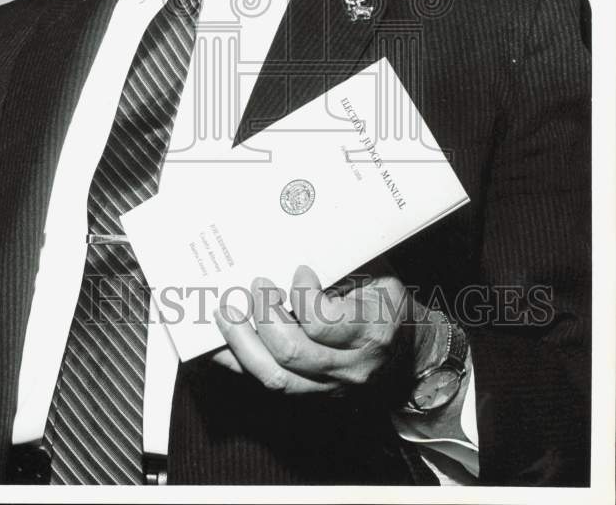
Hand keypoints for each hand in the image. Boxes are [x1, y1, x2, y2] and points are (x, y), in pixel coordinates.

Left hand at [211, 263, 439, 397]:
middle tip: (254, 285)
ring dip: (242, 343)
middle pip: (292, 352)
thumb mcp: (375, 271)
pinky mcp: (313, 393)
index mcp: (372, 329)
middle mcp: (352, 366)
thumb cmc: (385, 297)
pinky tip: (221, 342)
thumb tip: (293, 236)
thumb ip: (341, 261)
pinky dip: (240, 362)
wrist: (408, 345)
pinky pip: (270, 385)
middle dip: (263, 316)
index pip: (322, 323)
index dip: (302, 295)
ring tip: (226, 313)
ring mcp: (331, 386)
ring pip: (277, 377)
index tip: (299, 270)